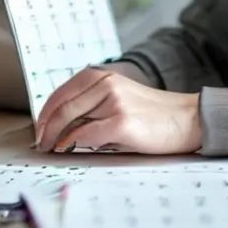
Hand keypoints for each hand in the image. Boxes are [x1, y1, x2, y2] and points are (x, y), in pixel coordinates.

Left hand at [35, 66, 201, 154]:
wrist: (188, 120)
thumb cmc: (154, 115)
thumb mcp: (120, 98)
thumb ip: (94, 104)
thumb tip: (60, 126)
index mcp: (103, 77)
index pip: (61, 93)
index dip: (45, 114)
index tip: (40, 130)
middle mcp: (106, 84)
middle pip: (62, 108)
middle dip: (46, 129)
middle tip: (41, 145)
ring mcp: (114, 102)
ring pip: (70, 121)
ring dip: (57, 138)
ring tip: (53, 149)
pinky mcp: (121, 122)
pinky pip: (84, 135)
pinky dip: (72, 144)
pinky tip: (70, 150)